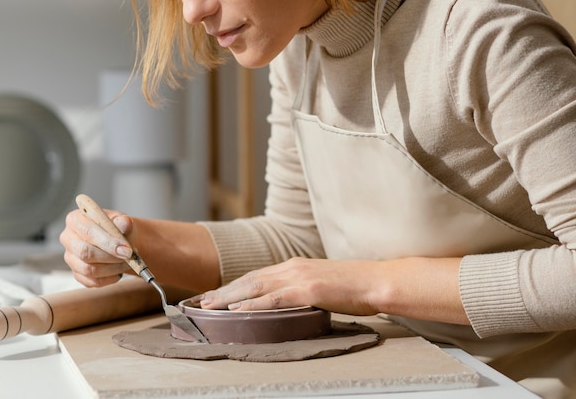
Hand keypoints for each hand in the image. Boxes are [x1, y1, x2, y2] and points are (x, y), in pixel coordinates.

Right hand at [59, 207, 134, 287]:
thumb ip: (123, 222)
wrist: (120, 241)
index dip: (108, 242)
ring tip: (127, 263)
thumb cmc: (118, 228)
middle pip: (85, 252)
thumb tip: (124, 223)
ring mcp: (70, 257)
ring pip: (88, 269)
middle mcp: (68, 238)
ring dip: (112, 268)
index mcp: (75, 219)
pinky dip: (109, 278)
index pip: (88, 232)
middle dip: (110, 257)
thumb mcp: (122, 221)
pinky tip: (119, 271)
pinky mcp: (76, 273)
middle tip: (129, 257)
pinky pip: (92, 281)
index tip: (127, 250)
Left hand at [198, 257, 381, 315]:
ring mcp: (299, 277)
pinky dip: (253, 303)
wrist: (375, 280)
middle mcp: (291, 267)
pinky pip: (274, 298)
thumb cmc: (352, 287)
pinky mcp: (308, 289)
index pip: (256, 275)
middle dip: (223, 291)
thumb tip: (287, 304)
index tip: (215, 296)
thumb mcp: (321, 285)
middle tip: (200, 302)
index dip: (233, 285)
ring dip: (229, 297)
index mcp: (294, 265)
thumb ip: (302, 290)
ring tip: (209, 306)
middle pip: (249, 279)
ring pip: (255, 286)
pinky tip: (238, 310)